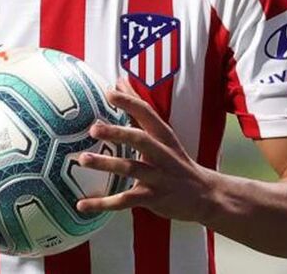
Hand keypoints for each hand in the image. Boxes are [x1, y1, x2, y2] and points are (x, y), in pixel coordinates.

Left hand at [76, 78, 218, 223]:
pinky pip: (124, 201)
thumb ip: (139, 110)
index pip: (147, 113)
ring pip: (131, 169)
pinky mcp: (153, 198)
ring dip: (106, 164)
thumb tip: (119, 81)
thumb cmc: (175, 160)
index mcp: (163, 136)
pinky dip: (102, 204)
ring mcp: (158, 177)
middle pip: (140, 140)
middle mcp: (162, 154)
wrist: (204, 195)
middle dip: (117, 133)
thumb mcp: (162, 135)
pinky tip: (81, 204)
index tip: (110, 91)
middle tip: (93, 129)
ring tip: (83, 159)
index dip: (129, 102)